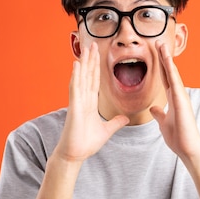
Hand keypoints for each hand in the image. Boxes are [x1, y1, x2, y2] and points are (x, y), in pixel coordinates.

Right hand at [54, 43, 128, 161]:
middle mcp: (82, 99)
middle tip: (92, 44)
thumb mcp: (107, 130)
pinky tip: (77, 65)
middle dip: (90, 60)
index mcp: (89, 103)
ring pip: (81, 78)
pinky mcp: (74, 107)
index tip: (98, 54)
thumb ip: (115, 122)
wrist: (75, 154)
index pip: (94, 81)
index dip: (96, 67)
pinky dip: (76, 76)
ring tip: (86, 48)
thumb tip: (125, 118)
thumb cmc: (86, 143)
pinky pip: (75, 88)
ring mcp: (77, 102)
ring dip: (84, 63)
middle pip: (87, 75)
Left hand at [150, 41, 199, 160]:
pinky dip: (170, 69)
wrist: (188, 149)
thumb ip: (160, 113)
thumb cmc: (178, 137)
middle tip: (158, 42)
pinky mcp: (181, 100)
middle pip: (169, 72)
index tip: (156, 53)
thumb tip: (154, 108)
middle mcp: (178, 95)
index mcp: (173, 99)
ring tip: (161, 44)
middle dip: (163, 57)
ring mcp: (181, 96)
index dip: (160, 66)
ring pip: (173, 73)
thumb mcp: (163, 123)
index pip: (165, 78)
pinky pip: (175, 81)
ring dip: (167, 58)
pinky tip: (166, 59)